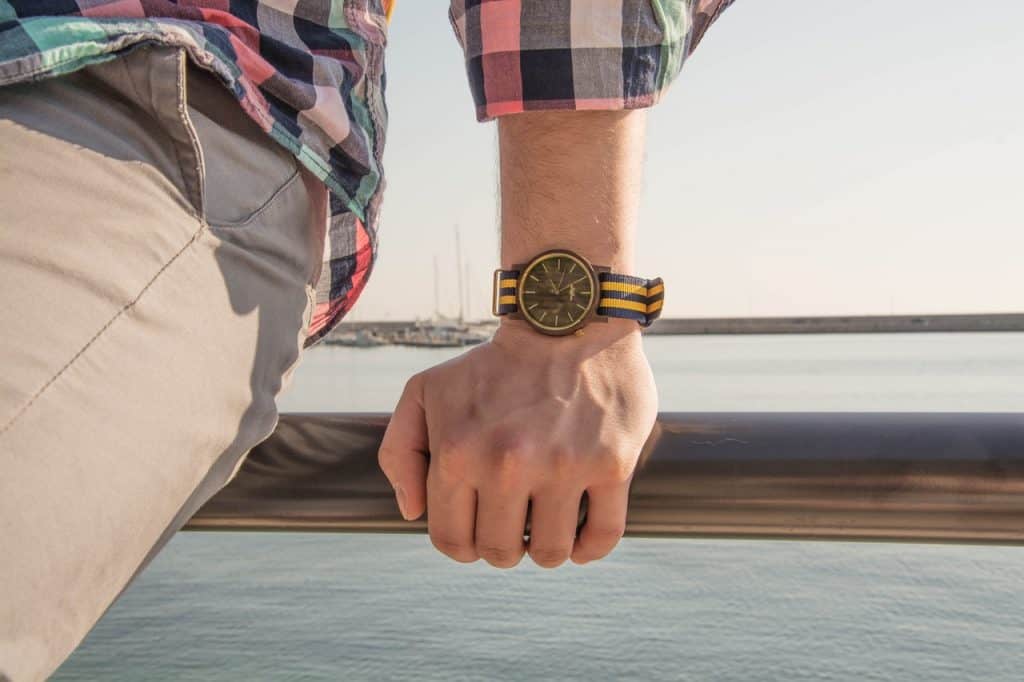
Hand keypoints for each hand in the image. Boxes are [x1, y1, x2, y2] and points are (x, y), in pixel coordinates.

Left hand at [378, 319, 657, 567]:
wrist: (564, 320)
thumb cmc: (492, 366)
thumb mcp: (425, 391)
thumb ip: (400, 452)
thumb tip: (413, 513)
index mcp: (456, 453)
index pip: (451, 540)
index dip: (462, 544)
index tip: (478, 527)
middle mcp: (507, 465)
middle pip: (501, 552)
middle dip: (504, 545)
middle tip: (514, 521)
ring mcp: (563, 466)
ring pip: (552, 553)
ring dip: (547, 548)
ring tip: (546, 522)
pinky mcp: (612, 464)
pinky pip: (603, 536)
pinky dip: (590, 548)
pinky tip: (580, 535)